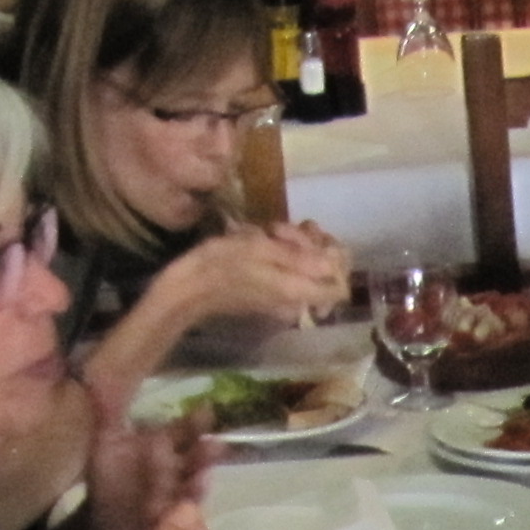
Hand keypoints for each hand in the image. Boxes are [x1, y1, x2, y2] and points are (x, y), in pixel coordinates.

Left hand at [79, 384, 214, 529]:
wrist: (103, 522)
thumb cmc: (105, 479)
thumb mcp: (104, 442)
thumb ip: (111, 414)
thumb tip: (105, 378)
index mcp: (162, 445)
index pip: (183, 431)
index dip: (195, 423)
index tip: (207, 412)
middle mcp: (175, 466)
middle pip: (194, 456)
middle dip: (204, 452)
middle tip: (216, 445)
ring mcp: (178, 491)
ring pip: (193, 482)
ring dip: (199, 479)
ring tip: (203, 475)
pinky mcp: (175, 515)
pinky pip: (183, 509)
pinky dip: (185, 505)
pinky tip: (187, 501)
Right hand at [171, 220, 351, 336]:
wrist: (189, 288)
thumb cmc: (221, 264)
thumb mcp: (260, 249)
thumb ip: (301, 258)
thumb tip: (334, 263)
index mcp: (298, 291)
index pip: (340, 285)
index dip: (335, 258)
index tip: (316, 239)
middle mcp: (297, 300)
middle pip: (324, 271)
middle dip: (309, 243)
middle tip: (281, 230)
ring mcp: (284, 297)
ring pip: (305, 266)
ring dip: (291, 243)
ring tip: (266, 231)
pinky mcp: (270, 291)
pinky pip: (288, 270)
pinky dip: (279, 252)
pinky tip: (261, 239)